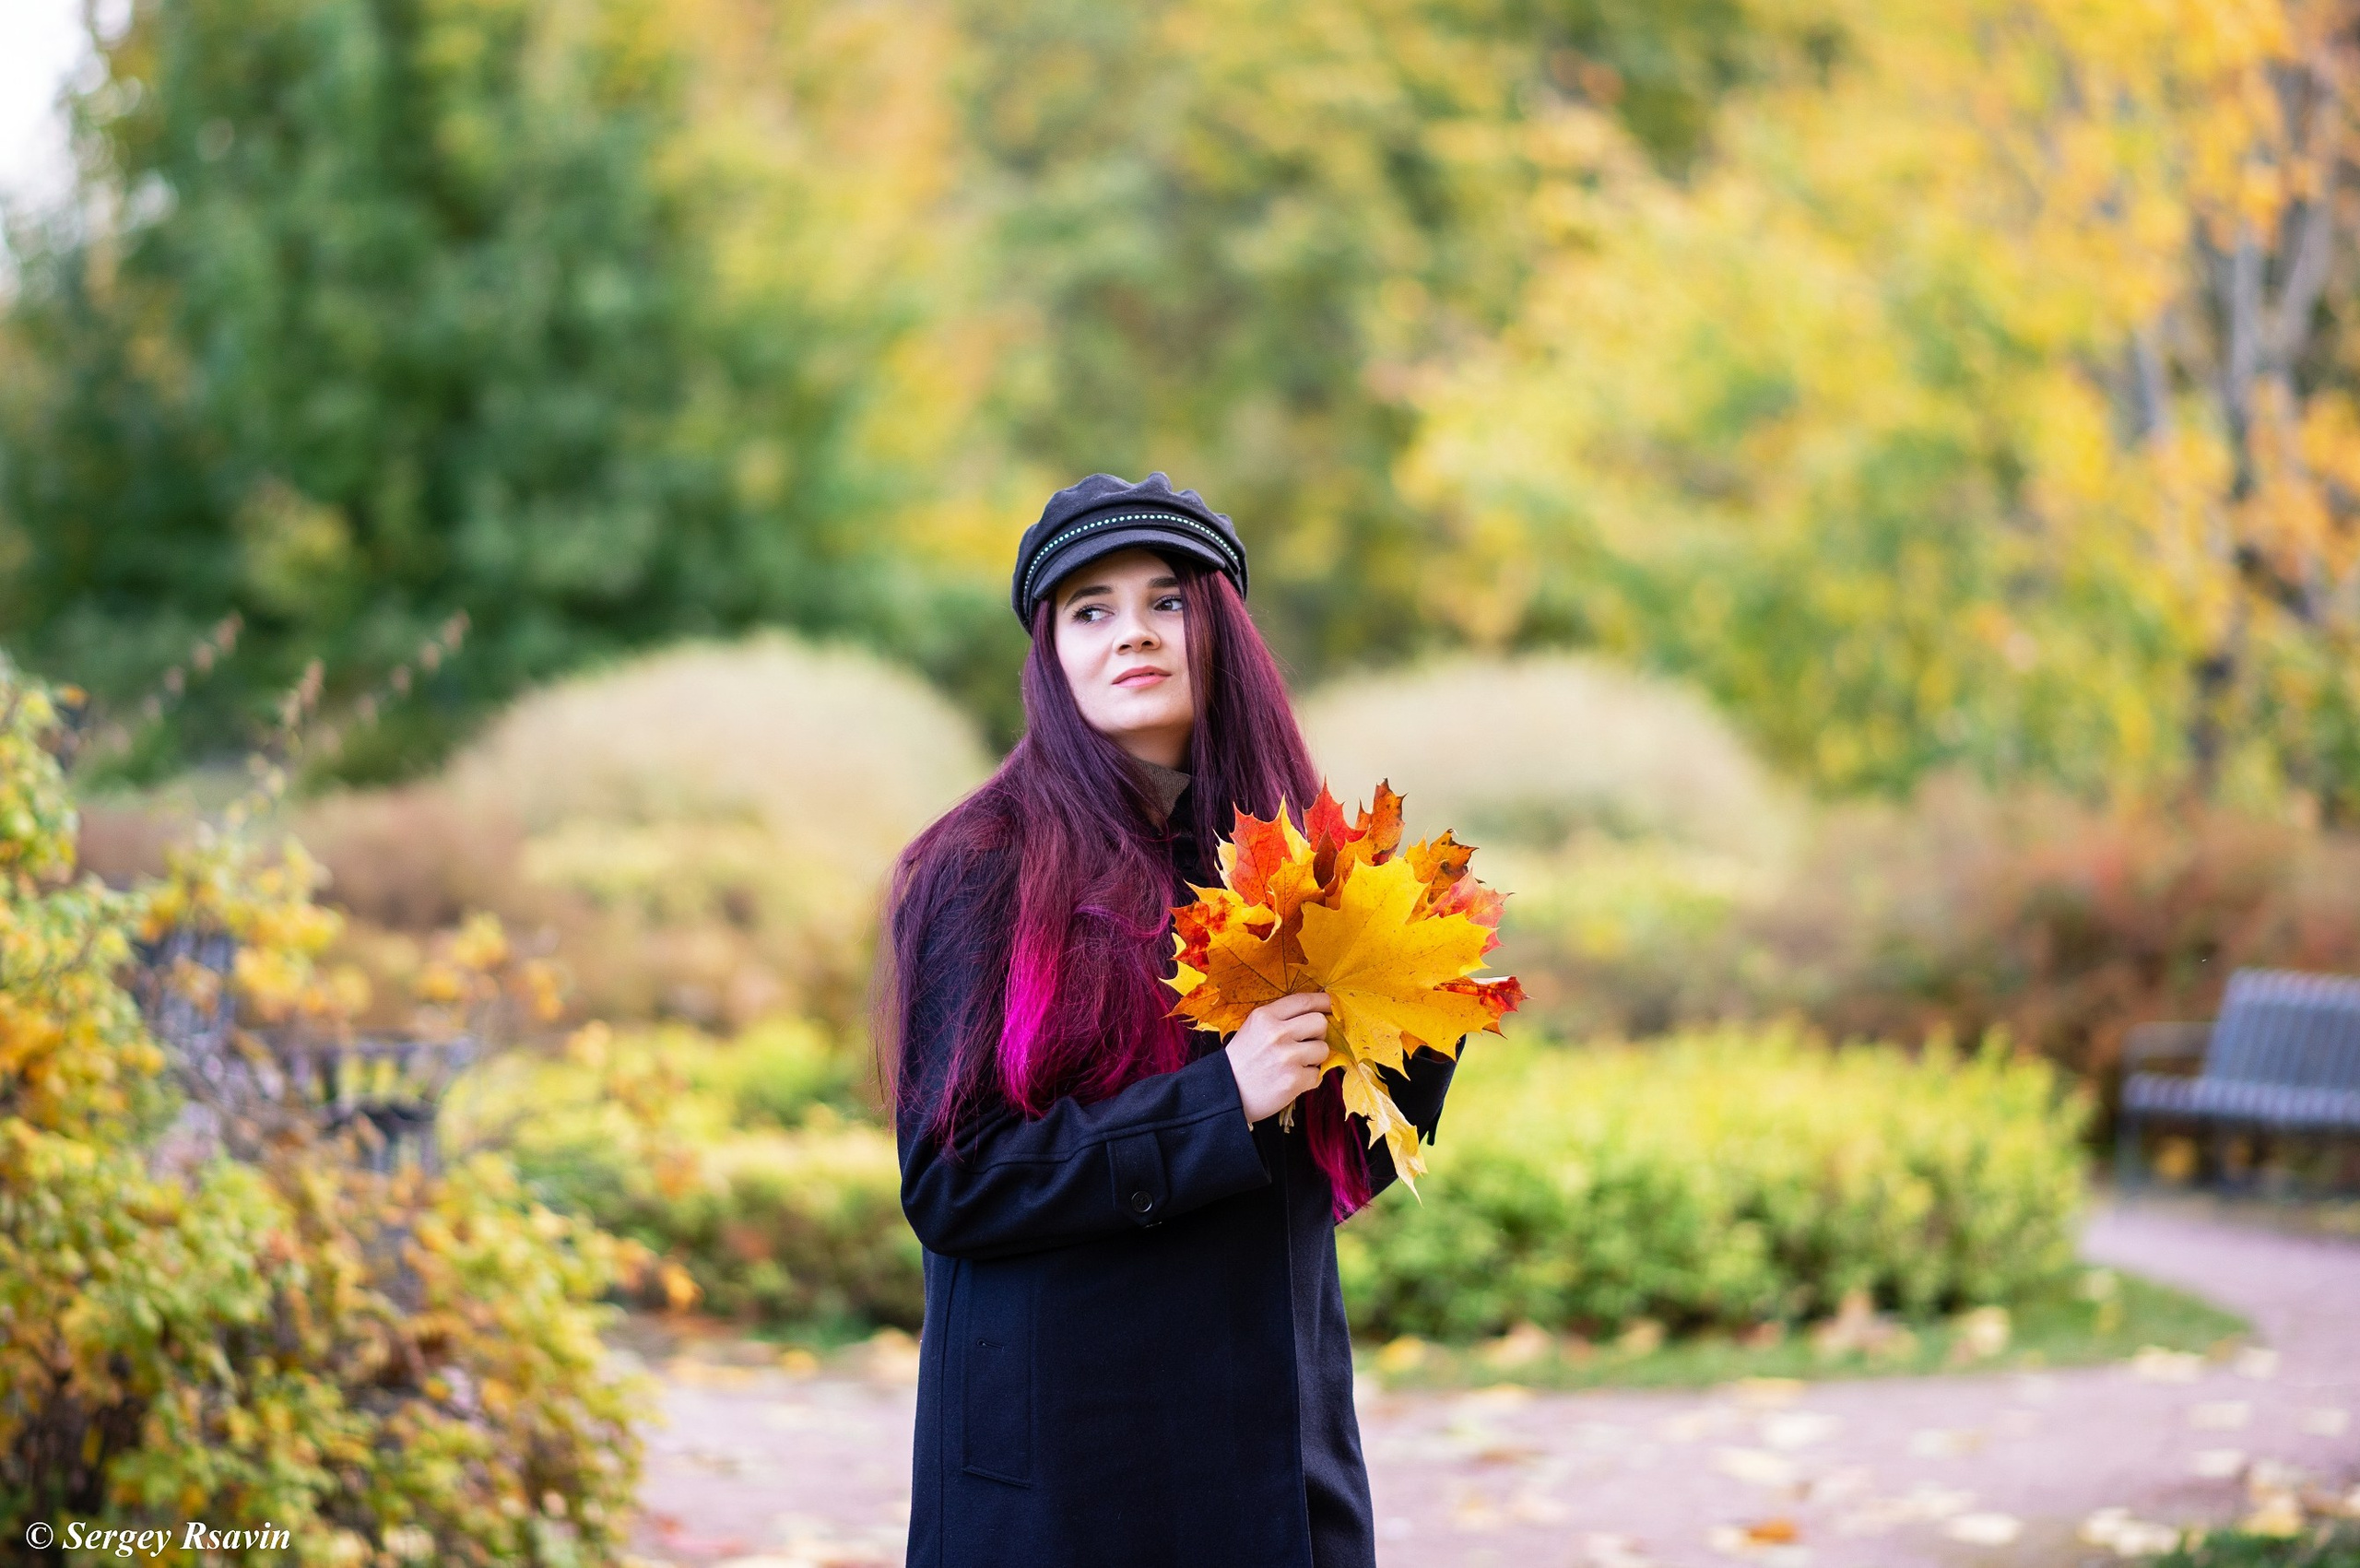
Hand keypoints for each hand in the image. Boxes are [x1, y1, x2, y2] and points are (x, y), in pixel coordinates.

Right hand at [1225, 992, 1332, 1123]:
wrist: (1226, 1092)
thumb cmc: (1242, 1060)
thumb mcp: (1254, 1028)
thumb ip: (1281, 1019)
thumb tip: (1317, 1014)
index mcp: (1265, 1016)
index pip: (1303, 1001)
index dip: (1323, 1002)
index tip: (1331, 1004)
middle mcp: (1276, 1033)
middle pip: (1320, 1022)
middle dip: (1319, 1034)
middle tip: (1307, 1043)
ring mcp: (1286, 1057)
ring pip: (1323, 1049)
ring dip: (1315, 1059)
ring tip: (1296, 1064)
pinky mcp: (1293, 1080)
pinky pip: (1317, 1074)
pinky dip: (1308, 1079)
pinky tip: (1292, 1080)